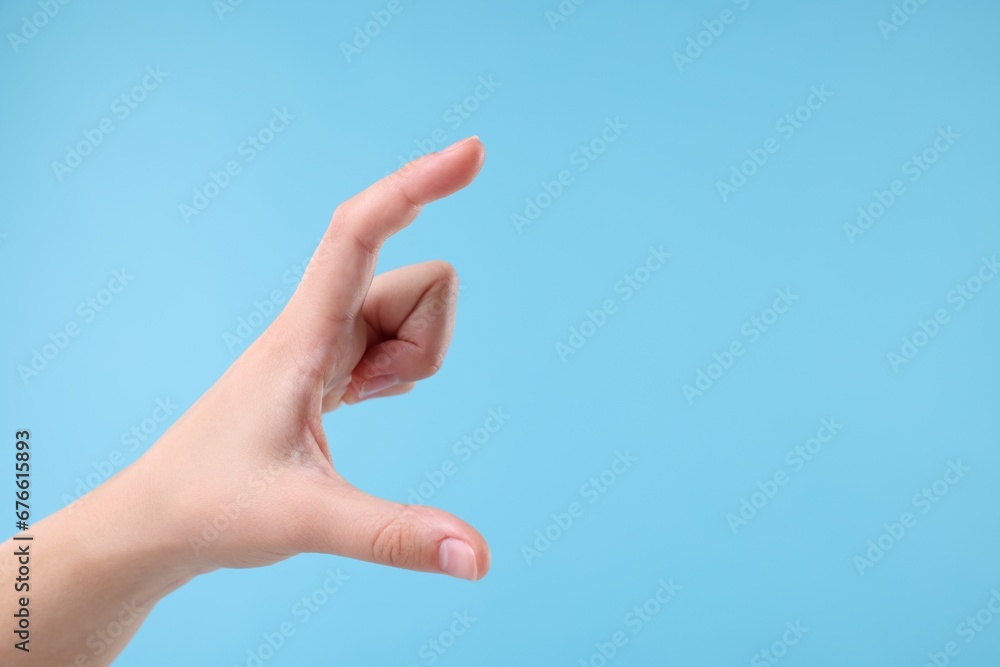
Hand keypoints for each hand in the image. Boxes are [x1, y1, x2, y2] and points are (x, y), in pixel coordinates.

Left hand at [115, 135, 489, 579]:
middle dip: (428, 345)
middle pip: (421, 284)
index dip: (414, 185)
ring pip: (417, 314)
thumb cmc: (213, 506)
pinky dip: (403, 369)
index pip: (359, 233)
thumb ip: (393, 535)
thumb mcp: (305, 522)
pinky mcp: (333, 363)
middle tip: (371, 398)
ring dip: (416, 363)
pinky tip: (361, 400)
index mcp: (302, 334)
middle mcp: (318, 322)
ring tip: (359, 407)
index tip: (472, 153)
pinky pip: (399, 338)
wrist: (163, 518)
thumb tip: (478, 558)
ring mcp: (328, 340)